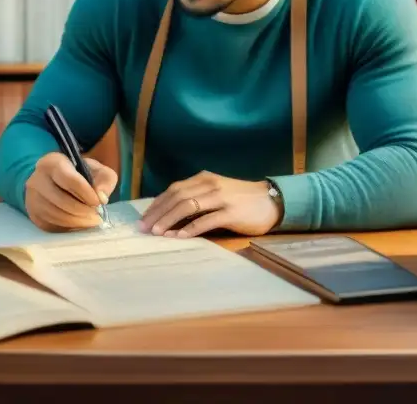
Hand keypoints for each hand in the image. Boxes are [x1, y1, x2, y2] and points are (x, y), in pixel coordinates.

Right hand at [24, 152, 117, 232]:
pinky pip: (51, 226)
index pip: (68, 179)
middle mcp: (37, 179)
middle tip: (96, 216)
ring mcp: (32, 198)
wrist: (56, 182)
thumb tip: (101, 198)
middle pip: (61, 200)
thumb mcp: (96, 170)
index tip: (98, 202)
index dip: (85, 193)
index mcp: (52, 162)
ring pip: (56, 215)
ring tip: (91, 221)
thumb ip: (105, 180)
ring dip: (77, 221)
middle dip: (83, 210)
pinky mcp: (33, 214)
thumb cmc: (79, 175)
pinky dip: (68, 228)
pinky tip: (79, 224)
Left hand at [138, 171, 281, 238]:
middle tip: (144, 228)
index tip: (144, 217)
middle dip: (158, 212)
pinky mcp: (231, 213)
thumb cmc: (242, 199)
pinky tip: (179, 237)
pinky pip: (206, 220)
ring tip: (157, 232)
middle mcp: (210, 185)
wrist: (272, 201)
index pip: (174, 189)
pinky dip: (190, 229)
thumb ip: (197, 196)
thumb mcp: (217, 191)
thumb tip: (171, 211)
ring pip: (187, 207)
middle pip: (177, 197)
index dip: (157, 203)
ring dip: (169, 220)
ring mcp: (221, 198)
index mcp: (204, 178)